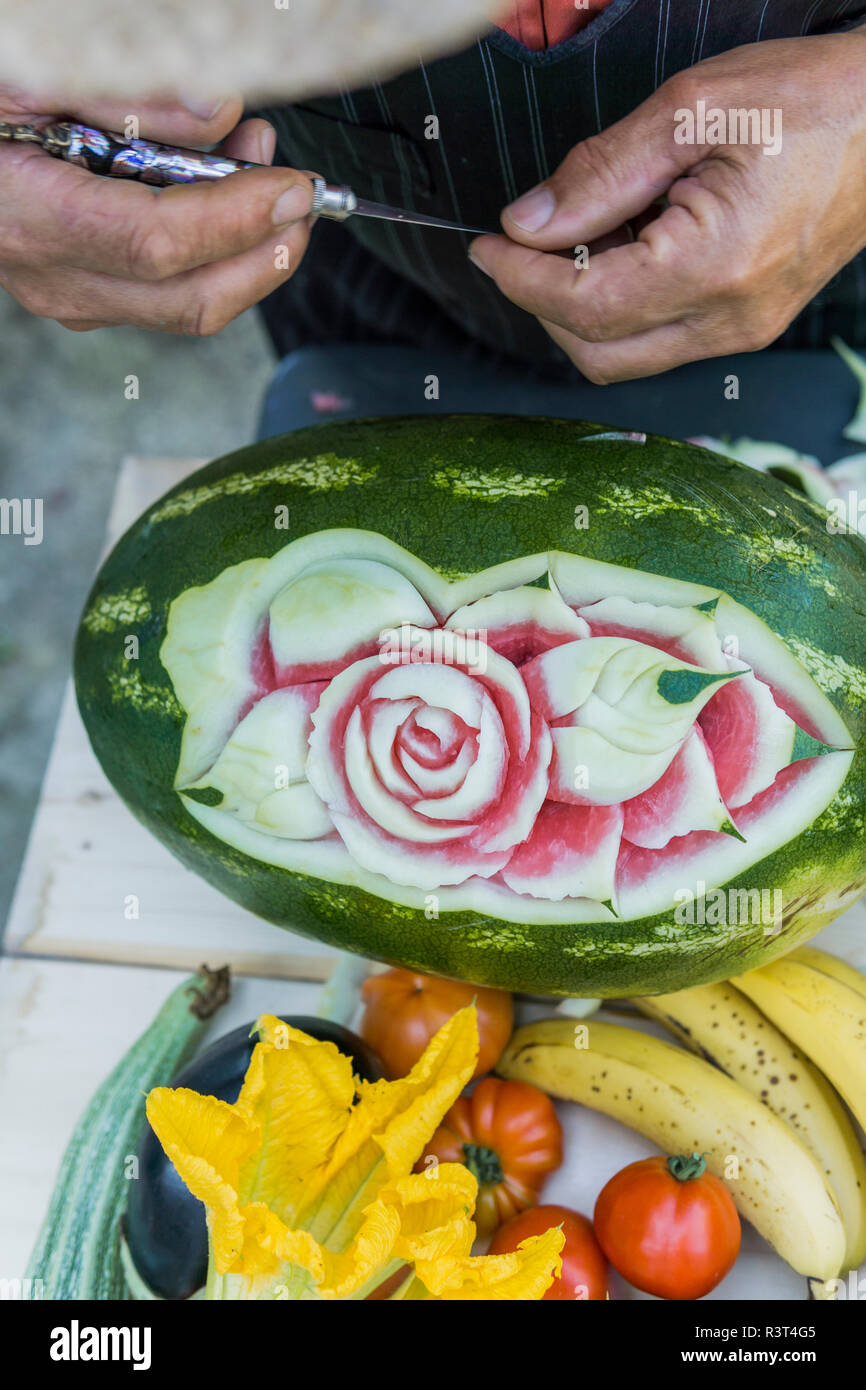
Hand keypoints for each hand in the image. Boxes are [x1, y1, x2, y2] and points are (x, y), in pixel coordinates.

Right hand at [0, 87, 314, 333]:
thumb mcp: (34, 74)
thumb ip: (127, 94)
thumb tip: (219, 112)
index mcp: (32, 219)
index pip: (158, 244)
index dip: (236, 218)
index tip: (291, 185)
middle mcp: (55, 277)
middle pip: (189, 299)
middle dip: (264, 255)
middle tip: (302, 197)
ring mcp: (72, 297)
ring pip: (187, 306)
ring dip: (246, 252)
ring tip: (263, 174)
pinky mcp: (89, 296)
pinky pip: (169, 293)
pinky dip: (215, 254)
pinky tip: (224, 195)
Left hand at [470, 32, 865, 382]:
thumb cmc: (811, 101)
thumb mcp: (691, 109)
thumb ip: (600, 172)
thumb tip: (530, 221)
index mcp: (716, 265)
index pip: (584, 305)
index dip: (521, 279)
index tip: (488, 246)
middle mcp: (729, 318)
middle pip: (597, 353)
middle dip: (544, 305)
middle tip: (522, 245)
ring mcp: (740, 330)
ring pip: (625, 355)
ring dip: (582, 308)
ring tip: (582, 235)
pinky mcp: (744, 325)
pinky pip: (659, 338)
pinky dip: (621, 304)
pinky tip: (624, 246)